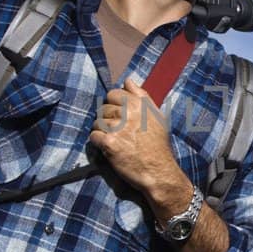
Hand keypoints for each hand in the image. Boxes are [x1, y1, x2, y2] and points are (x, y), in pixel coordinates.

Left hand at [90, 78, 184, 204]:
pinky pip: (94, 136)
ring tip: (115, 141)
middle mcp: (128, 113)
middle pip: (103, 108)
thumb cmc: (158, 144)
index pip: (113, 93)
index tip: (119, 117)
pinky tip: (110, 149)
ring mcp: (118, 128)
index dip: (114, 105)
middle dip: (107, 120)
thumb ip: (142, 96)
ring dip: (102, 132)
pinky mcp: (109, 143)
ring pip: (97, 122)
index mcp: (139, 104)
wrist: (159, 171)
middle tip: (118, 132)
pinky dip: (99, 143)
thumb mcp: (157, 116)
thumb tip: (128, 80)